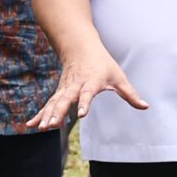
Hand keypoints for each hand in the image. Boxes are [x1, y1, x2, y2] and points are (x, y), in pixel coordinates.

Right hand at [26, 44, 144, 130]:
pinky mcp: (59, 92)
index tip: (81, 114)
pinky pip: (49, 105)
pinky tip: (31, 125)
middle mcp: (75, 86)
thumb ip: (130, 94)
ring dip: (47, 115)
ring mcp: (65, 89)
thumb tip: (145, 106)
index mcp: (90, 82)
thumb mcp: (119, 77)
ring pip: (54, 103)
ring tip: (41, 128)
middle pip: (65, 100)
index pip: (87, 94)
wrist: (81, 47)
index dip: (84, 104)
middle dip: (58, 112)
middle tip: (51, 125)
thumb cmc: (103, 64)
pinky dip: (40, 114)